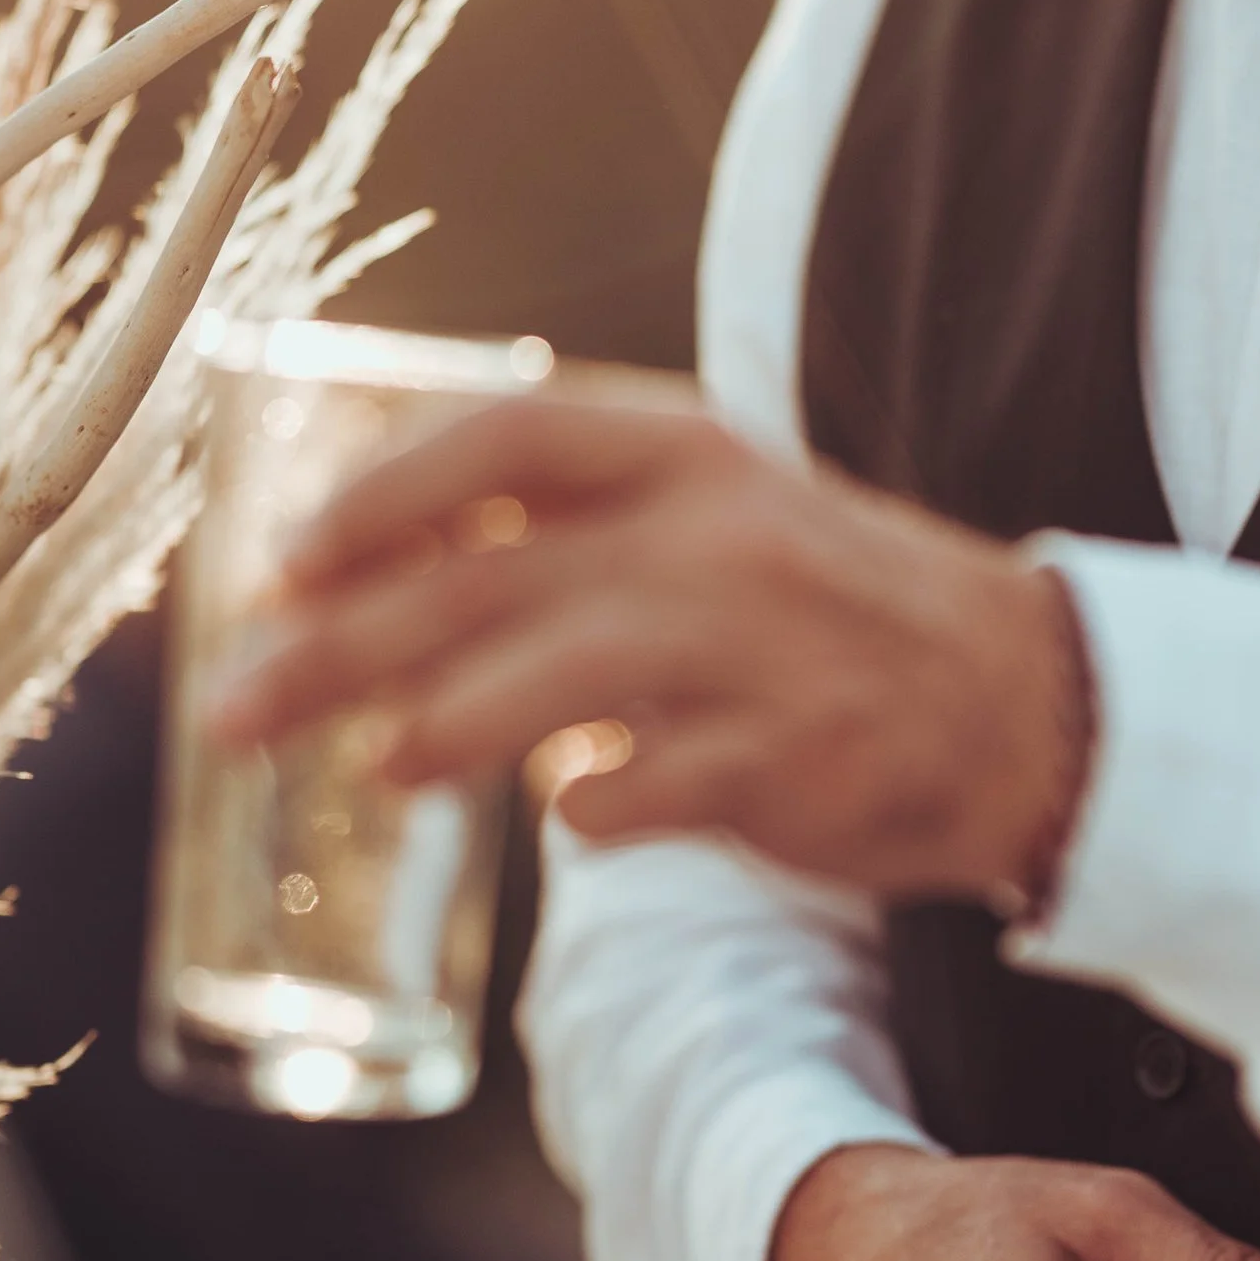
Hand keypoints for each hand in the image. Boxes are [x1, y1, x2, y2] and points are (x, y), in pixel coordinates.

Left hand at [217, 392, 1093, 905]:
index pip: (504, 440)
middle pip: (486, 578)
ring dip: (440, 728)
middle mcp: (714, 534)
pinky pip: (653, 787)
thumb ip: (581, 523)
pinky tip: (563, 820)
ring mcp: (758, 648)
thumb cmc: (839, 605)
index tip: (284, 557)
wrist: (1028, 696)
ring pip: (555, 679)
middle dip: (339, 644)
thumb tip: (392, 565)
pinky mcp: (791, 759)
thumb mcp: (724, 509)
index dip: (380, 493)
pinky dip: (593, 807)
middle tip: (231, 708)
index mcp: (689, 451)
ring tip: (375, 767)